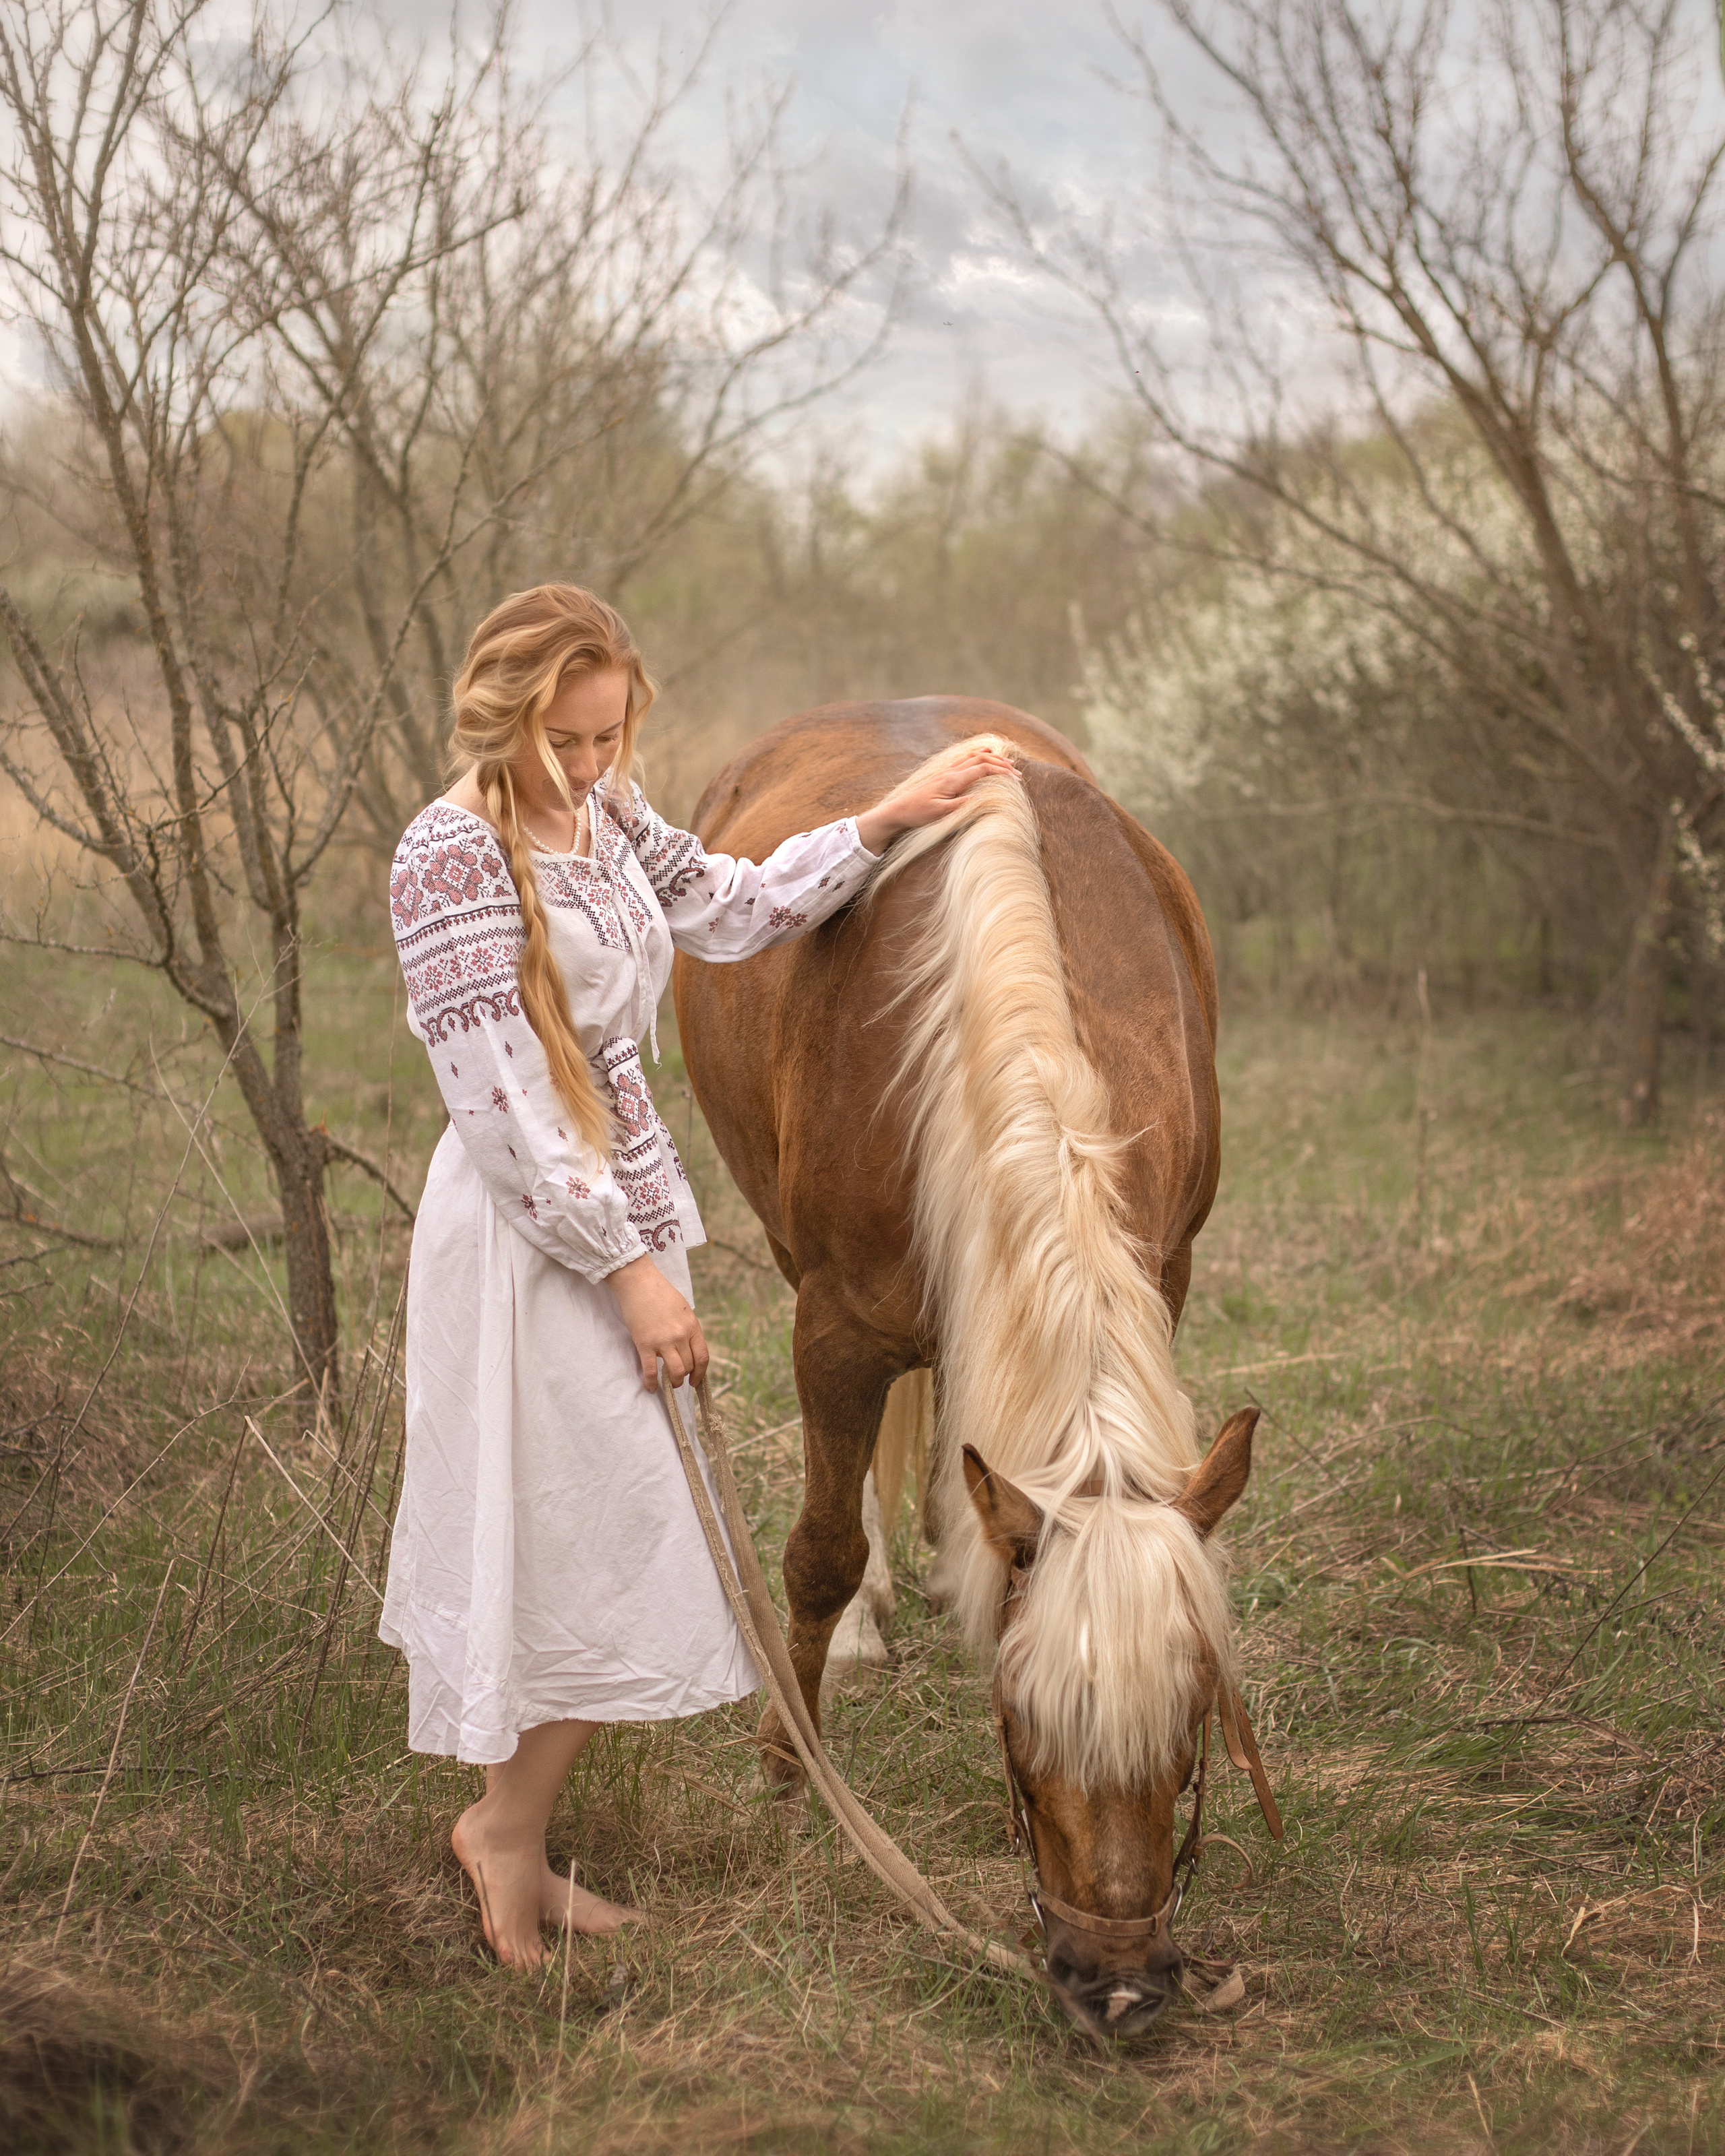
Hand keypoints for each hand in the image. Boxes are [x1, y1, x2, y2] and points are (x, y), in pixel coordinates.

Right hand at [605, 1254, 708, 1391]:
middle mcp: (680, 1335)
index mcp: (692, 1326)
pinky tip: (651, 1388)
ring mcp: (663, 1341)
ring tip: (669, 1383)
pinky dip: (652, 1383)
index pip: (702, 1356)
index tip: (696, 1380)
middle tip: (678, 1378)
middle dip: (685, 1375)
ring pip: (675, 1371)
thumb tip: (689, 1349)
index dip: (701, 1373)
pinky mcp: (645, 1344)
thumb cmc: (661, 1293)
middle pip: (688, 1365)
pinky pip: (651, 1370)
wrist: (639, 1283)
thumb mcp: (684, 1310)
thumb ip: (688, 1329)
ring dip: (673, 1382)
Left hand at [855, 744, 1018, 854]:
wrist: (897, 811)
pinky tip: (981, 757)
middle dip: (1000, 763)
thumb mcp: (941, 813)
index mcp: (953, 780)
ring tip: (1005, 761)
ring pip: (972, 757)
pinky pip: (963, 760)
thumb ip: (963, 805)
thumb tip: (984, 799)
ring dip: (990, 757)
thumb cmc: (918, 814)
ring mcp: (945, 772)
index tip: (1016, 779)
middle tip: (1016, 772)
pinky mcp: (941, 776)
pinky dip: (977, 757)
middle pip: (980, 759)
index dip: (1001, 771)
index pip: (983, 768)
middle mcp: (950, 772)